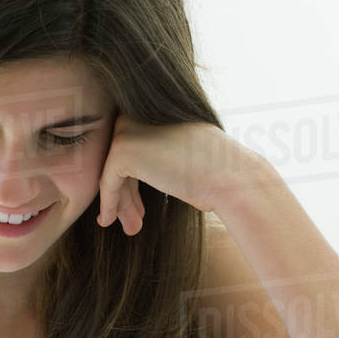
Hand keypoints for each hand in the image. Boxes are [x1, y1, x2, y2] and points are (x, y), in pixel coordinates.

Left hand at [96, 116, 261, 234]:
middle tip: (133, 221)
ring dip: (121, 202)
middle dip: (126, 193)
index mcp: (156, 109)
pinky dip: (109, 202)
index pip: (135, 146)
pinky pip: (108, 181)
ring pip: (113, 171)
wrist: (230, 176)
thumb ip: (159, 153)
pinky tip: (108, 221)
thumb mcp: (182, 153)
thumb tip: (135, 171)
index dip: (134, 179)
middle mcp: (140, 112)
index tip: (139, 208)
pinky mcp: (122, 148)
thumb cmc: (216, 170)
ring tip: (131, 228)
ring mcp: (129, 128)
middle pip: (121, 158)